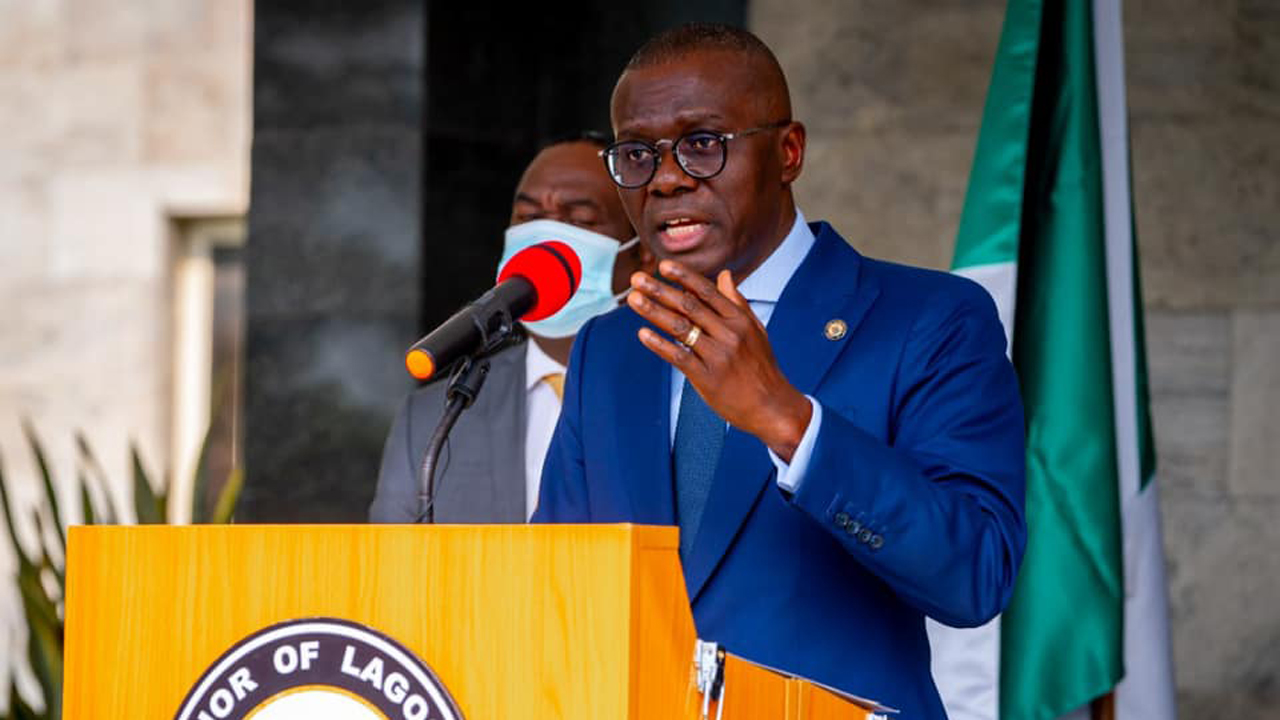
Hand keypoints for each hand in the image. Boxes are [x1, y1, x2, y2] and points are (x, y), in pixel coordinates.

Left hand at [626, 259, 812, 461]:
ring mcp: (718, 355)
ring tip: (634, 299)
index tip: (663, 265)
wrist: (771, 406)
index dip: (684, 277)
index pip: (707, 291)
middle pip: (689, 305)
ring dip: (654, 311)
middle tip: (637, 278)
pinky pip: (679, 357)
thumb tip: (724, 274)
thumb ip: (737, 302)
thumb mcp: (755, 330)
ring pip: (680, 328)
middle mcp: (728, 333)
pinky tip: (642, 334)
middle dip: (660, 290)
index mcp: (739, 319)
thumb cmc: (761, 367)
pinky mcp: (707, 377)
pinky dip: (659, 345)